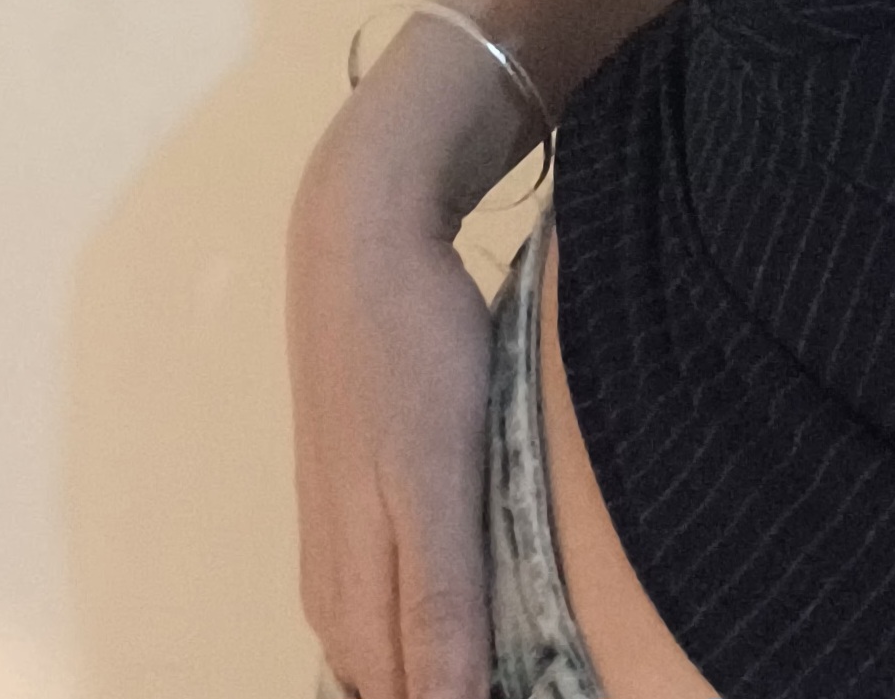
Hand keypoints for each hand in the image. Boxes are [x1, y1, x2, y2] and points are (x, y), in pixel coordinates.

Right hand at [288, 23, 532, 698]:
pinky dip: (447, 612)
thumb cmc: (409, 357)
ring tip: (538, 640)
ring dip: (459, 655)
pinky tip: (498, 594)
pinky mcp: (361, 500)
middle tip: (558, 659)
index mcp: (352, 600)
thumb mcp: (437, 483)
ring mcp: (343, 544)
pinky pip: (402, 595)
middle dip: (468, 682)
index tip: (547, 677)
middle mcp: (336, 590)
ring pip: (399, 644)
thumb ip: (440, 606)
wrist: (362, 241)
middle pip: (401, 686)